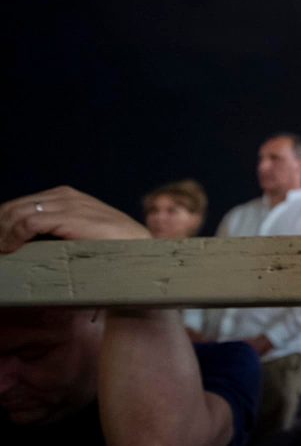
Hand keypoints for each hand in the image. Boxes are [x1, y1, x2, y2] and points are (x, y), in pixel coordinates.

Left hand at [0, 186, 149, 253]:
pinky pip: (29, 221)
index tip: (0, 243)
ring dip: (2, 232)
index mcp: (67, 196)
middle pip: (14, 207)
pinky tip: (11, 248)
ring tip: (2, 250)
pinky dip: (14, 235)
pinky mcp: (70, 217)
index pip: (21, 204)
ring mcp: (68, 205)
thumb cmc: (114, 246)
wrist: (142, 248)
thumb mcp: (82, 232)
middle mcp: (65, 196)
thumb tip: (28, 243)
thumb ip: (60, 230)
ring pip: (17, 212)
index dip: (3, 223)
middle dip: (0, 227)